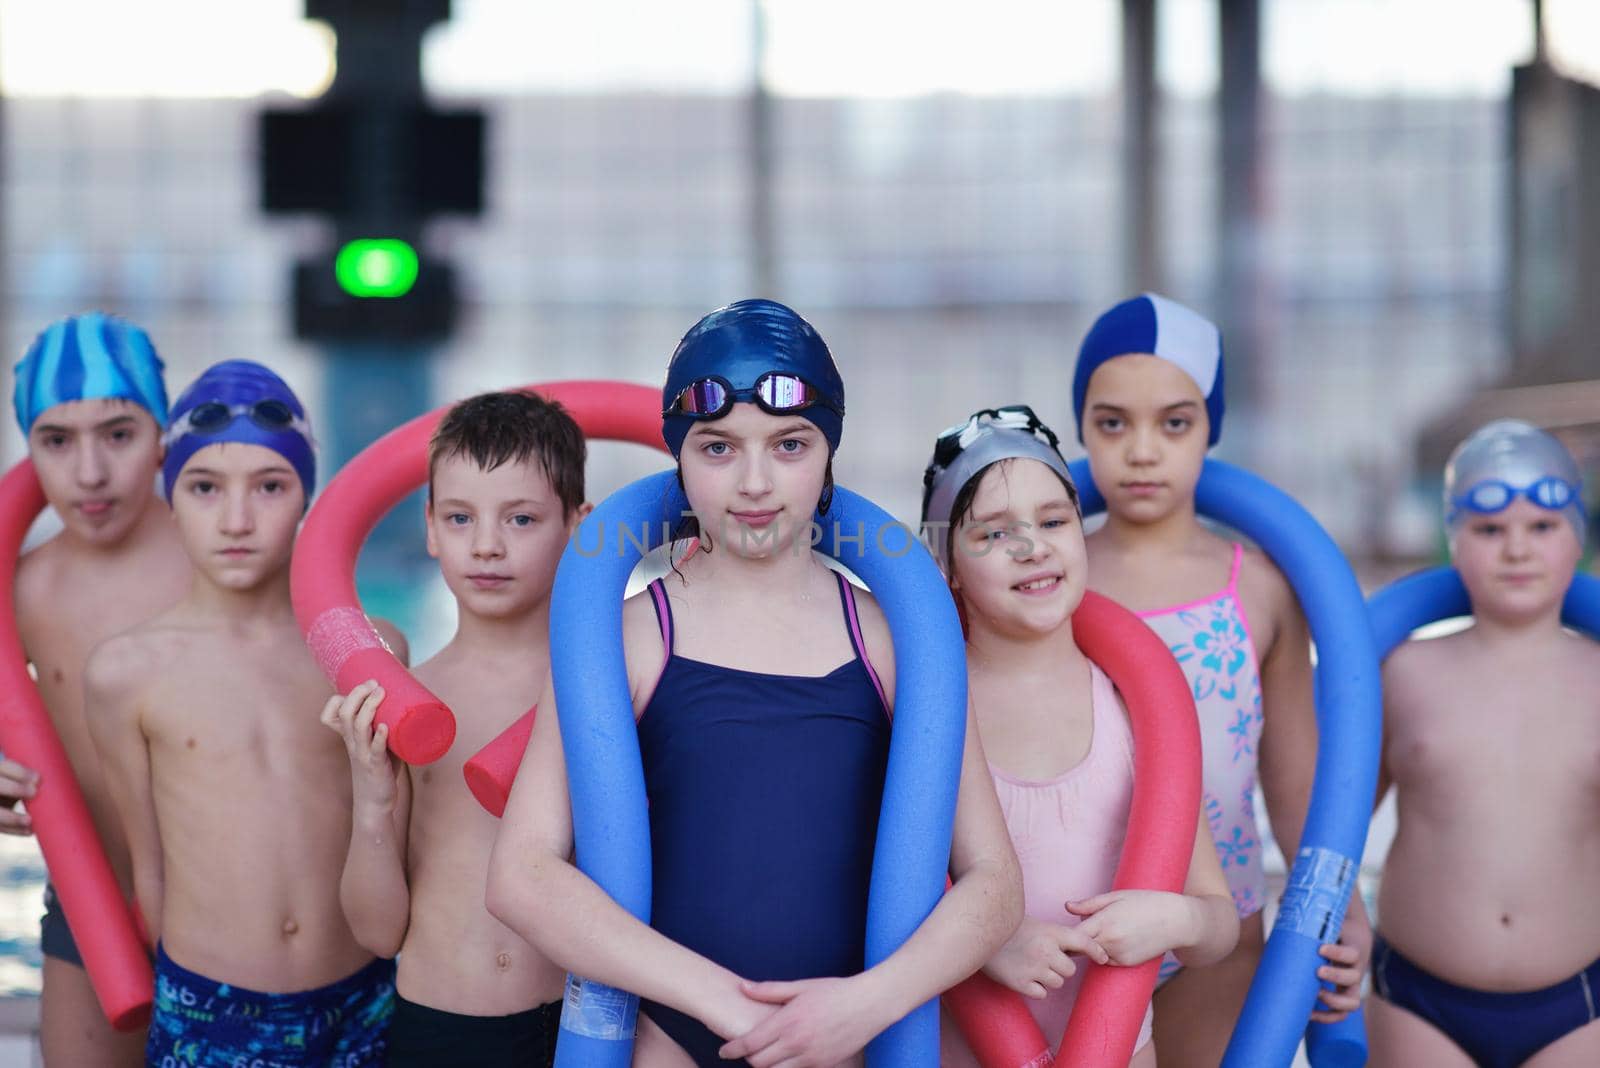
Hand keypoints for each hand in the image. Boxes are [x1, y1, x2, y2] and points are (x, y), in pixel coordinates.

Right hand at [0, 757, 37, 835]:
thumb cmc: (23, 785)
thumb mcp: (25, 778)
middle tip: (34, 792)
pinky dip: (13, 830)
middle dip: (14, 788)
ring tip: (30, 821)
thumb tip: (69, 777)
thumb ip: (38, 777)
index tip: (38, 778)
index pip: (5, 767)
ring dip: (11, 817)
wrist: (6, 799)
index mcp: (0, 771)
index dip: (19, 772)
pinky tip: (29, 831)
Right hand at [319, 681, 397, 811]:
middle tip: (374, 683)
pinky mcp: (376, 766)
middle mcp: (352, 743)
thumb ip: (389, 726)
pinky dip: (379, 737)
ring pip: (357, 726)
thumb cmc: (379, 770)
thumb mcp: (377, 745)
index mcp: (350, 737)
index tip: (361, 686)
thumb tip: (412, 701)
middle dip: (357, 693)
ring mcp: (363, 754)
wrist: (375, 803)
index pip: (330, 715)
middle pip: (344, 713)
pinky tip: (386, 727)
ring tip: (381, 693)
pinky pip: (375, 749)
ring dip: (369, 707)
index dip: (338, 698)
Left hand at [717, 976, 883, 1067]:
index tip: (723, 1051)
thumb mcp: (801, 986)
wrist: (871, 1005)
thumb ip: (769, 990)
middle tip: (745, 1051)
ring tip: (764, 1055)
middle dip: (748, 1059)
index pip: (750, 1043)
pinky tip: (785, 1057)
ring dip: (767, 1066)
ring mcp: (811, 1057)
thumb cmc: (835, 991)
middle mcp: (798, 1042)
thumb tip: (742, 987)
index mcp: (788, 1020)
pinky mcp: (823, 1066)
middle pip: (759, 1063)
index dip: (732, 1050)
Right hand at [983, 915, 1108, 999]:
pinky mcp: (1021, 983)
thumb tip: (1080, 949)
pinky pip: (1041, 993)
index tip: (1104, 958)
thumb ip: (1057, 936)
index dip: (1097, 951)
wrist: (978, 933)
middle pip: (1070, 971)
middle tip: (1045, 960)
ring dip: (1048, 979)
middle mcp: (1046, 951)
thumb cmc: (1010, 928)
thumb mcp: (1037, 924)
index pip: (1083, 943)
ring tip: (1031, 966)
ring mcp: (1033, 968)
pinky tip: (1023, 975)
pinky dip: (1035, 988)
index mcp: (1051, 933)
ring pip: (1057, 983)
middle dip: (1061, 968)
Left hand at [1067, 890, 1194, 965]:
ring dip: (1092, 947)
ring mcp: (1119, 955)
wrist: (1176, 921)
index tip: (1061, 931)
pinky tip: (1117, 939)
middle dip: (1075, 943)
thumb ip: (1089, 904)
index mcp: (1104, 922)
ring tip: (1104, 931)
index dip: (1065, 934)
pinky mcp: (1127, 963)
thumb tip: (1067, 907)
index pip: (1074, 935)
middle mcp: (1110, 942)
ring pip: (1093, 955)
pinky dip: (1106, 953)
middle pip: (1080, 948)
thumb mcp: (1117, 896)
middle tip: (1074, 934)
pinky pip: (1108, 960)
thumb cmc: (1145, 902)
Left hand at [1311, 907, 1371, 1023]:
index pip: (1352, 954)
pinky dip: (1328, 1017)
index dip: (1337, 953)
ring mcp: (1351, 984)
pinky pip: (1341, 1014)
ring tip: (1315, 995)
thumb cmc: (1331, 924)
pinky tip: (1309, 1014)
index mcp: (1353, 947)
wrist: (1349, 934)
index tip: (1320, 948)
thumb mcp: (1323, 916)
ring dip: (1334, 1003)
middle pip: (1354, 978)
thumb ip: (1305, 909)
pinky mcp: (1343, 994)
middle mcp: (1355, 968)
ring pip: (1352, 1002)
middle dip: (1335, 977)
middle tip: (1317, 971)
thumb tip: (1282, 900)